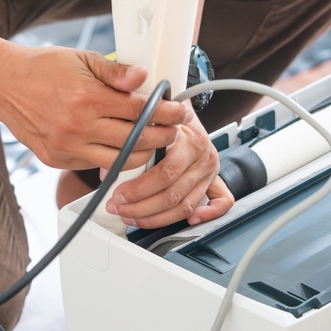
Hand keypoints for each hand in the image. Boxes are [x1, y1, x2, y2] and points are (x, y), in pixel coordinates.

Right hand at [0, 44, 190, 170]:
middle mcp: (78, 127)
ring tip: (152, 140)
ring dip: (142, 153)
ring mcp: (67, 147)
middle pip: (136, 141)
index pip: (140, 111)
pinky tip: (122, 146)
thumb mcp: (83, 59)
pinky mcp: (56, 159)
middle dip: (162, 135)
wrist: (2, 83)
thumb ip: (116, 71)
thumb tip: (144, 77)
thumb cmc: (44, 68)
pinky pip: (94, 165)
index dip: (167, 112)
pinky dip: (113, 158)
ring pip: (119, 162)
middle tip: (174, 128)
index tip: (180, 111)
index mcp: (87, 98)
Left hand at [104, 112, 233, 228]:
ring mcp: (209, 171)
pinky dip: (207, 215)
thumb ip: (130, 145)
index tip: (118, 195)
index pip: (164, 174)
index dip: (138, 190)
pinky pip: (220, 202)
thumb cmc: (165, 116)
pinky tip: (189, 221)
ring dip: (156, 218)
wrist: (181, 109)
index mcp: (189, 141)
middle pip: (172, 195)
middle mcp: (203, 157)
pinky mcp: (214, 180)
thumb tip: (109, 173)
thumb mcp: (148, 122)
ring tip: (133, 218)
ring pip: (185, 206)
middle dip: (140, 207)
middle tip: (119, 208)